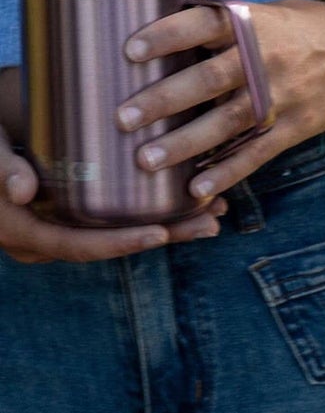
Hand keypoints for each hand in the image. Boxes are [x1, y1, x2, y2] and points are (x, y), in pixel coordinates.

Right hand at [0, 135, 225, 265]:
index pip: (79, 246)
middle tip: (212, 221)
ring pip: (119, 236)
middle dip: (165, 235)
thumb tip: (24, 192)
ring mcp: (59, 232)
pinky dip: (152, 214)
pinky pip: (115, 223)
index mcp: (23, 233)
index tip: (162, 233)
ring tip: (215, 214)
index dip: (121, 242)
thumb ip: (1, 166)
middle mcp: (44, 242)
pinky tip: (191, 203)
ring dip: (170, 227)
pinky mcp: (72, 218)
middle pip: (112, 245)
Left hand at [116, 0, 324, 199]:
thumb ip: (216, 25)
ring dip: (186, 143)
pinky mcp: (295, 126)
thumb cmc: (293, 29)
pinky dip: (228, 172)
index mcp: (249, 24)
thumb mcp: (259, 13)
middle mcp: (264, 59)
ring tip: (147, 161)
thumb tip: (155, 32)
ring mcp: (281, 96)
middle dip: (165, 100)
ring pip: (229, 122)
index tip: (130, 52)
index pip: (203, 26)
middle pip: (210, 80)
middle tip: (124, 118)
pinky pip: (258, 152)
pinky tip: (198, 189)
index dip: (167, 37)